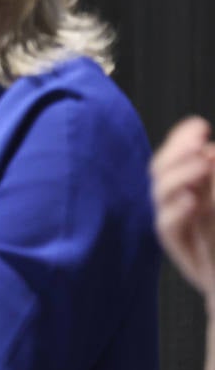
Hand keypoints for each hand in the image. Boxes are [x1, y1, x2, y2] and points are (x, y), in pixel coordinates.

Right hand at [151, 116, 214, 295]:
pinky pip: (167, 224)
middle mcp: (175, 201)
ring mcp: (173, 222)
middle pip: (160, 169)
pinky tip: (193, 200)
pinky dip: (178, 209)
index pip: (173, 155)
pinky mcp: (175, 244)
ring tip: (202, 164)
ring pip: (160, 193)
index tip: (198, 125)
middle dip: (177, 152)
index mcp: (186, 186)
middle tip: (199, 142)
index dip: (181, 139)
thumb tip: (209, 152)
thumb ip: (211, 179)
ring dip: (179, 175)